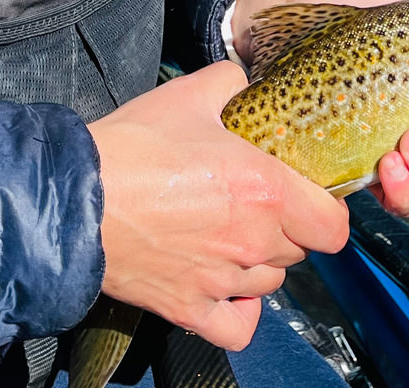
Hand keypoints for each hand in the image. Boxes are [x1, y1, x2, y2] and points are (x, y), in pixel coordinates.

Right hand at [88, 61, 348, 350]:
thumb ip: (230, 83)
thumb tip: (245, 83)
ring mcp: (222, 280)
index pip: (332, 226)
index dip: (324, 208)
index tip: (305, 192)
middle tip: (252, 198)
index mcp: (263, 189)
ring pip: (270, 281)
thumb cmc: (133, 145)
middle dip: (285, 224)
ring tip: (228, 231)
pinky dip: (239, 309)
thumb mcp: (188, 94)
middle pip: (299, 249)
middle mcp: (252, 241)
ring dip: (259, 259)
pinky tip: (226, 284)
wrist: (76, 195)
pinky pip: (239, 325)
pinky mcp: (190, 309)